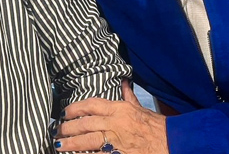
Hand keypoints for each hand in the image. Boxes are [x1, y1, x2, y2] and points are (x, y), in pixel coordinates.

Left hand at [54, 80, 168, 153]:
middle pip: (86, 123)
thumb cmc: (157, 127)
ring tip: (59, 146)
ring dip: (71, 143)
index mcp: (120, 109)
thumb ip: (128, 97)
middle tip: (56, 131)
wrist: (172, 142)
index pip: (92, 104)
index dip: (75, 108)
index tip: (64, 112)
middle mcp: (116, 123)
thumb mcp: (140, 109)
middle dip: (68, 127)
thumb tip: (123, 82)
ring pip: (88, 140)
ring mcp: (117, 140)